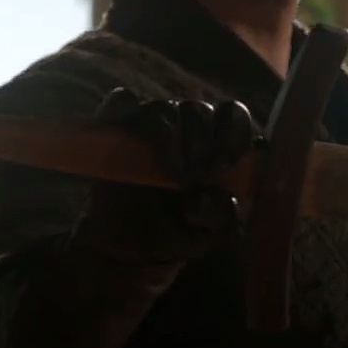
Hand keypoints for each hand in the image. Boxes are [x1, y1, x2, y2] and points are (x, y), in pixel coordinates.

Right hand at [74, 90, 258, 266]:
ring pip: (165, 108)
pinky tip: (135, 143)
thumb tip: (219, 198)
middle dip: (200, 141)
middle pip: (199, 110)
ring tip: (169, 173)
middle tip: (192, 176)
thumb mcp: (199, 236)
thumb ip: (216, 221)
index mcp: (212, 145)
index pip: (231, 115)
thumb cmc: (166, 233)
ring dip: (170, 137)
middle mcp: (182, 128)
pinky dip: (128, 111)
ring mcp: (147, 124)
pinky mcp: (113, 126)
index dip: (235, 131)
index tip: (224, 163)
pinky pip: (122, 101)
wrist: (118, 246)